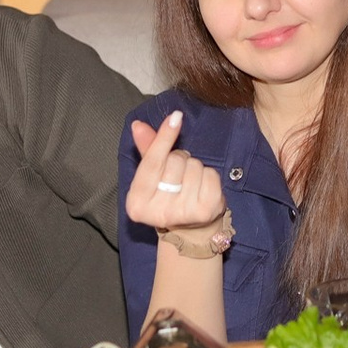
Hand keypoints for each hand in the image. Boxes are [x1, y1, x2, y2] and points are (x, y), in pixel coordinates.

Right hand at [123, 111, 226, 234]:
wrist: (189, 230)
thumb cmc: (167, 196)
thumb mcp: (152, 176)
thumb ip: (147, 150)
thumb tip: (138, 125)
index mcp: (137, 203)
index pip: (152, 162)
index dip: (164, 137)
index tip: (176, 117)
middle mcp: (158, 212)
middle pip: (175, 161)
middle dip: (179, 160)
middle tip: (178, 176)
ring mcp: (184, 214)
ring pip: (194, 166)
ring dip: (194, 168)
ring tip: (189, 185)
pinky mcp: (206, 212)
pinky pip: (211, 175)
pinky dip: (209, 177)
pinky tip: (202, 190)